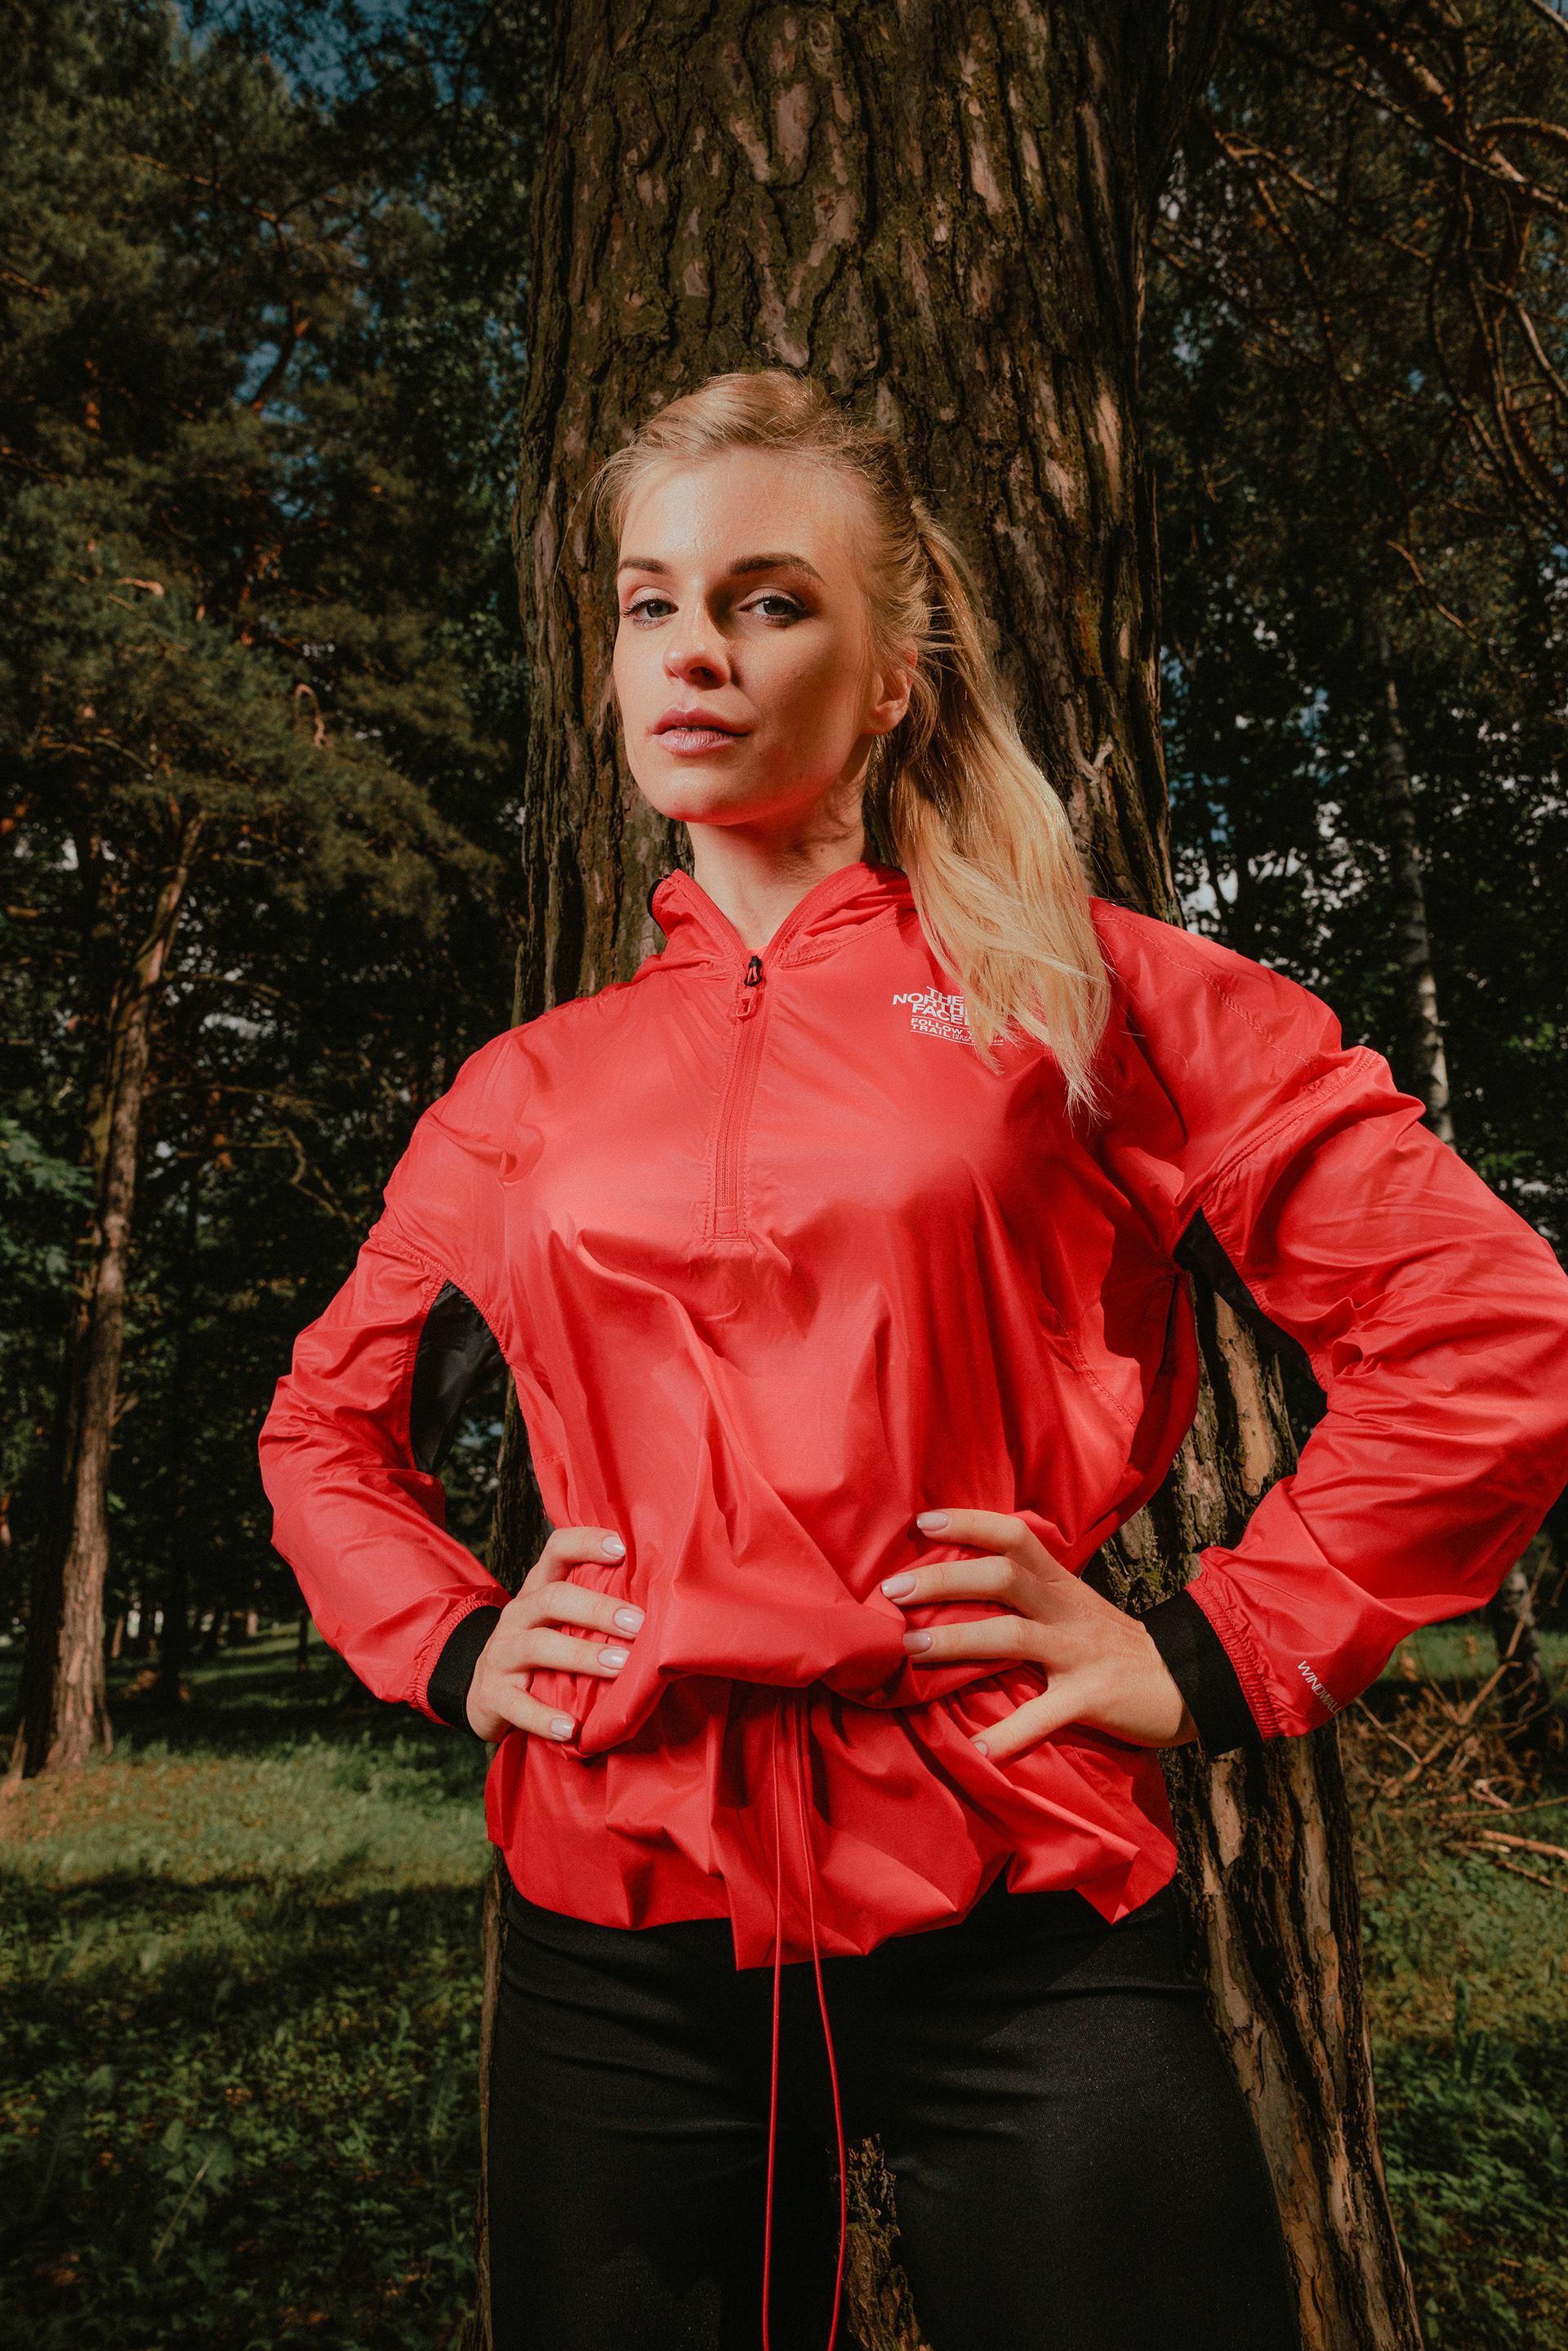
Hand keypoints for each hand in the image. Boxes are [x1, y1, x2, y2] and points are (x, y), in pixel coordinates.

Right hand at [465, 1526, 643, 1742]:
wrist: (483, 1692)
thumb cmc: (542, 1651)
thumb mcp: (561, 1622)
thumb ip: (597, 1610)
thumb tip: (666, 1606)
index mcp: (538, 1590)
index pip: (556, 1551)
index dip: (586, 1543)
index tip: (622, 1548)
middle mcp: (517, 1615)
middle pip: (553, 1599)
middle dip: (597, 1609)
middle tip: (638, 1624)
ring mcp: (500, 1654)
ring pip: (537, 1647)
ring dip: (581, 1656)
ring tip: (619, 1668)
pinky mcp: (492, 1695)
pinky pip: (517, 1705)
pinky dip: (544, 1718)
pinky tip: (571, 1728)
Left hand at [882, 1508, 1195, 1764]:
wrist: (1191, 1683)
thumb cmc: (1116, 1648)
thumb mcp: (1075, 1609)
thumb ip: (1030, 1596)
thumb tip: (963, 1587)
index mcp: (1062, 1584)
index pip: (1014, 1536)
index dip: (970, 1523)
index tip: (924, 1522)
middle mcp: (1067, 1609)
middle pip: (1002, 1576)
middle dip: (943, 1580)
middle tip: (892, 1591)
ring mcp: (1081, 1652)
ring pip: (1012, 1635)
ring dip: (956, 1641)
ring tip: (911, 1649)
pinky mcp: (1094, 1697)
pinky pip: (1046, 1715)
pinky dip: (1012, 1734)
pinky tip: (981, 1749)